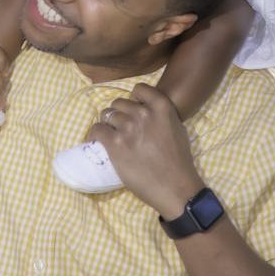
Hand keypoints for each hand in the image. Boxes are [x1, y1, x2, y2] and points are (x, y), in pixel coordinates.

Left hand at [91, 83, 206, 218]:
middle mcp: (143, 113)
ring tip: (115, 138)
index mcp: (161, 106)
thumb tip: (144, 109)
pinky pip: (96, 129)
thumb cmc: (178, 161)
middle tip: (124, 130)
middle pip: (119, 103)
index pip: (138, 89)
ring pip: (106, 115)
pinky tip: (101, 142)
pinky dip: (96, 135)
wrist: (174, 187)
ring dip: (109, 125)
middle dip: (120, 114)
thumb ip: (161, 114)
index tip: (134, 110)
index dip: (134, 99)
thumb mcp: (177, 128)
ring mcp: (127, 127)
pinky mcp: (114, 143)